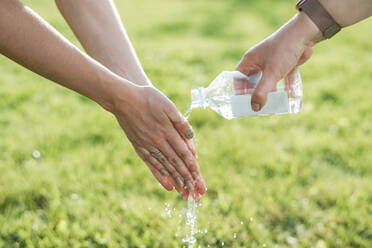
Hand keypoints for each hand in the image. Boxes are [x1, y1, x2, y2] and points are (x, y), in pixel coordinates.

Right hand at [111, 84, 205, 198]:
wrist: (123, 99)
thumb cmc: (148, 99)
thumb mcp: (168, 106)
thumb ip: (180, 122)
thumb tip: (191, 136)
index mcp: (167, 130)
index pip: (183, 152)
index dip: (191, 165)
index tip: (198, 177)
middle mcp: (158, 141)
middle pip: (175, 162)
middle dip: (186, 177)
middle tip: (195, 191)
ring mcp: (147, 146)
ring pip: (165, 166)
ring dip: (176, 180)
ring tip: (184, 192)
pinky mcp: (139, 147)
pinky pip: (151, 165)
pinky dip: (160, 176)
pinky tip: (167, 185)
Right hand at [236, 12, 321, 110]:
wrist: (305, 34)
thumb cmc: (283, 50)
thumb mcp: (271, 74)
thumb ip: (262, 92)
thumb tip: (255, 108)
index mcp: (250, 60)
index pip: (239, 77)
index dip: (239, 90)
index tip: (242, 103)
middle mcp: (260, 61)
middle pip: (253, 81)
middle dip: (255, 94)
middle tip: (257, 107)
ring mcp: (273, 62)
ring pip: (268, 81)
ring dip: (270, 93)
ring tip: (271, 105)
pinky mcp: (286, 64)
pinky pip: (283, 79)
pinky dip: (285, 88)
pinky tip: (288, 97)